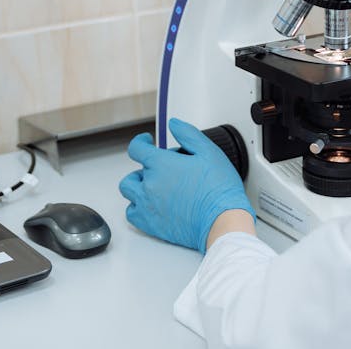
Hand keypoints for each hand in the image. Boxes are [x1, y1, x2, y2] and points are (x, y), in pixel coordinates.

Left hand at [118, 118, 253, 252]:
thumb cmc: (218, 190)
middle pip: (134, 171)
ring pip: (128, 191)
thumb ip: (188, 134)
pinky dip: (137, 207)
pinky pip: (132, 214)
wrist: (222, 222)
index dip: (141, 142)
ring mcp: (148, 206)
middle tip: (161, 169)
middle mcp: (150, 185)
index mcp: (161, 165)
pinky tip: (150, 205)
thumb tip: (174, 125)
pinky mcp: (151, 225)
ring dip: (137, 185)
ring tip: (152, 186)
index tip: (146, 141)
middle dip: (145, 167)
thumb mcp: (209, 152)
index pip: (136, 148)